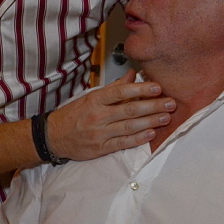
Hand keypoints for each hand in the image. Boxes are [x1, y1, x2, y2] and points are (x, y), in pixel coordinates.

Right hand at [45, 70, 175, 160]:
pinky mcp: (101, 148)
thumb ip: (114, 87)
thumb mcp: (91, 96)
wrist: (54, 136)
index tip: (157, 87)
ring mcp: (99, 133)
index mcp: (95, 100)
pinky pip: (123, 143)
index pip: (120, 92)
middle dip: (152, 106)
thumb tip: (133, 74)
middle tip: (170, 103)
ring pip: (129, 127)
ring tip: (166, 117)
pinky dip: (138, 138)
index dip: (140, 89)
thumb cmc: (75, 114)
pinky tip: (151, 133)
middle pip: (129, 110)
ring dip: (150, 122)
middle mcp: (98, 116)